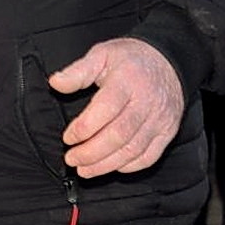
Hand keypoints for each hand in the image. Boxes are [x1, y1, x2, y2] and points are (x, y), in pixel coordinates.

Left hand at [49, 38, 185, 177]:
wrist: (168, 61)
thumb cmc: (130, 59)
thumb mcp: (102, 54)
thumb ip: (78, 71)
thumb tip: (55, 83)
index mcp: (128, 80)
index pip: (106, 108)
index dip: (85, 127)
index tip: (68, 138)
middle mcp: (147, 102)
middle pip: (119, 135)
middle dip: (91, 152)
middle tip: (71, 159)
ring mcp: (160, 119)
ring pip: (133, 150)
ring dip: (106, 164)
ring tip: (85, 169)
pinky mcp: (168, 132)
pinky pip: (149, 156)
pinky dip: (129, 166)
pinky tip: (111, 166)